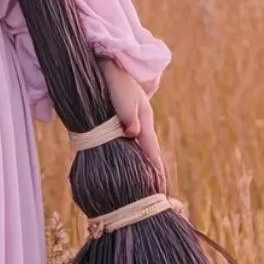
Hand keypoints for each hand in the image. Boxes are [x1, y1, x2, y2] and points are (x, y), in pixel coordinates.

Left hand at [97, 57, 168, 193]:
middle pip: (146, 159)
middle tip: (153, 201)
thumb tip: (132, 134)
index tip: (161, 196)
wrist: (102, 62)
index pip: (152, 156)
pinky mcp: (113, 127)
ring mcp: (127, 128)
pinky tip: (118, 174)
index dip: (157, 175)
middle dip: (150, 178)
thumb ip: (128, 114)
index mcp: (144, 124)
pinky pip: (121, 149)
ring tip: (137, 194)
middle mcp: (138, 129)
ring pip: (134, 155)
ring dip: (136, 172)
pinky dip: (124, 162)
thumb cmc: (114, 78)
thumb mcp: (122, 95)